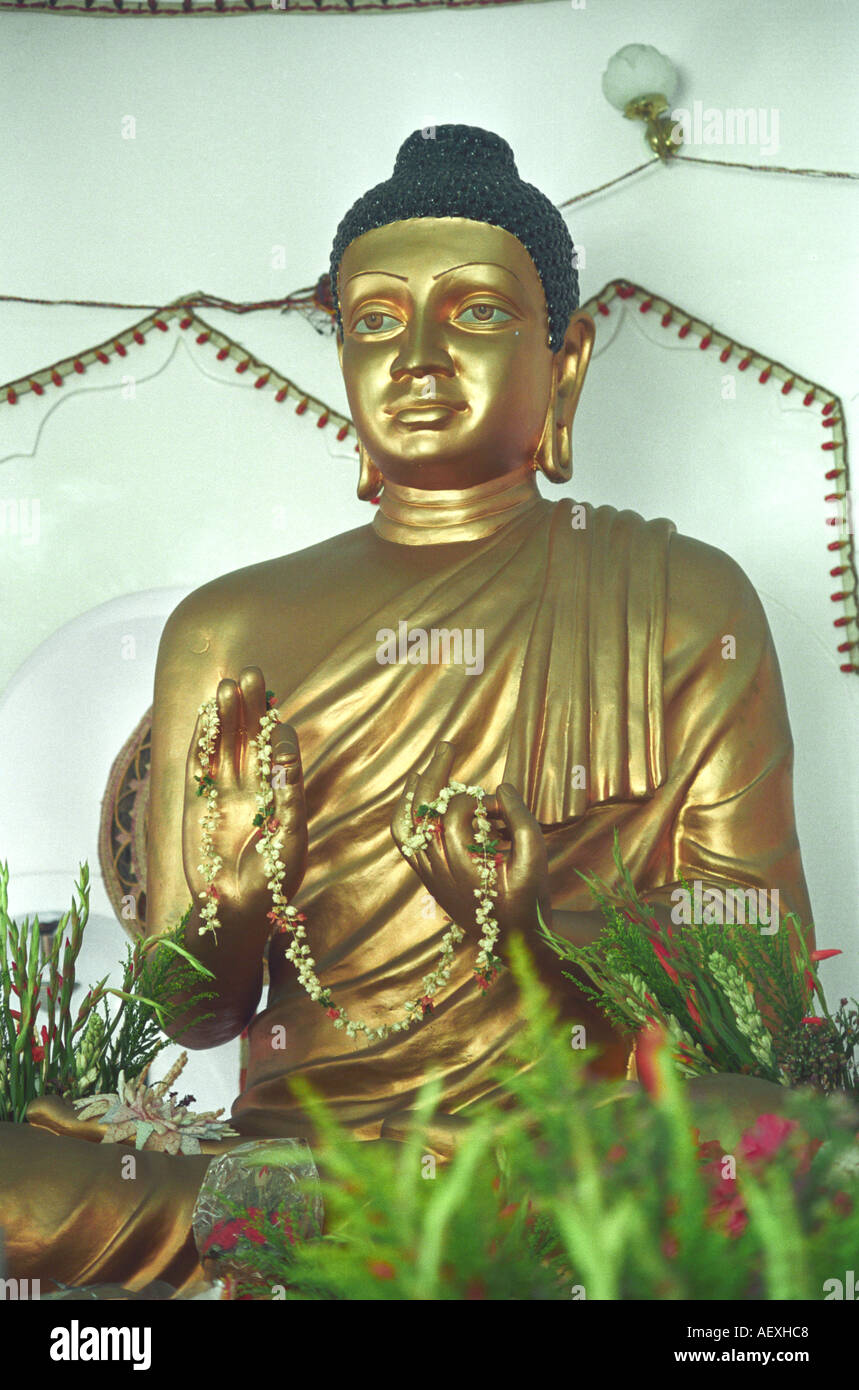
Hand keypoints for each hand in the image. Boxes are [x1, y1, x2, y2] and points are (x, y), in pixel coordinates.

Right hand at [182, 667, 306, 928]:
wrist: (234, 912)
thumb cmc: (272, 880)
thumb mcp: (291, 836)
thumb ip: (289, 791)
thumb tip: (283, 745)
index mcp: (280, 794)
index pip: (277, 751)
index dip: (275, 730)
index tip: (275, 716)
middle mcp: (253, 788)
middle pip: (250, 738)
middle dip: (250, 708)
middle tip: (251, 673)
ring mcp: (223, 792)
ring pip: (225, 745)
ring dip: (226, 716)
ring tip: (228, 685)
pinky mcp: (196, 802)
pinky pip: (200, 764)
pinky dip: (202, 739)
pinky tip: (207, 713)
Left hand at [391, 742, 551, 940]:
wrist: (515, 939)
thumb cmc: (529, 897)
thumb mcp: (536, 858)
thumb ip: (521, 819)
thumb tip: (501, 787)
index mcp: (462, 862)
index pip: (458, 811)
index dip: (481, 799)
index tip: (503, 808)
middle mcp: (437, 866)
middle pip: (424, 809)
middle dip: (436, 773)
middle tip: (447, 745)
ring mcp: (428, 872)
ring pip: (406, 824)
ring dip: (413, 793)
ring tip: (422, 768)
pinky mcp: (427, 876)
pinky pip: (405, 841)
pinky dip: (406, 816)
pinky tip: (414, 796)